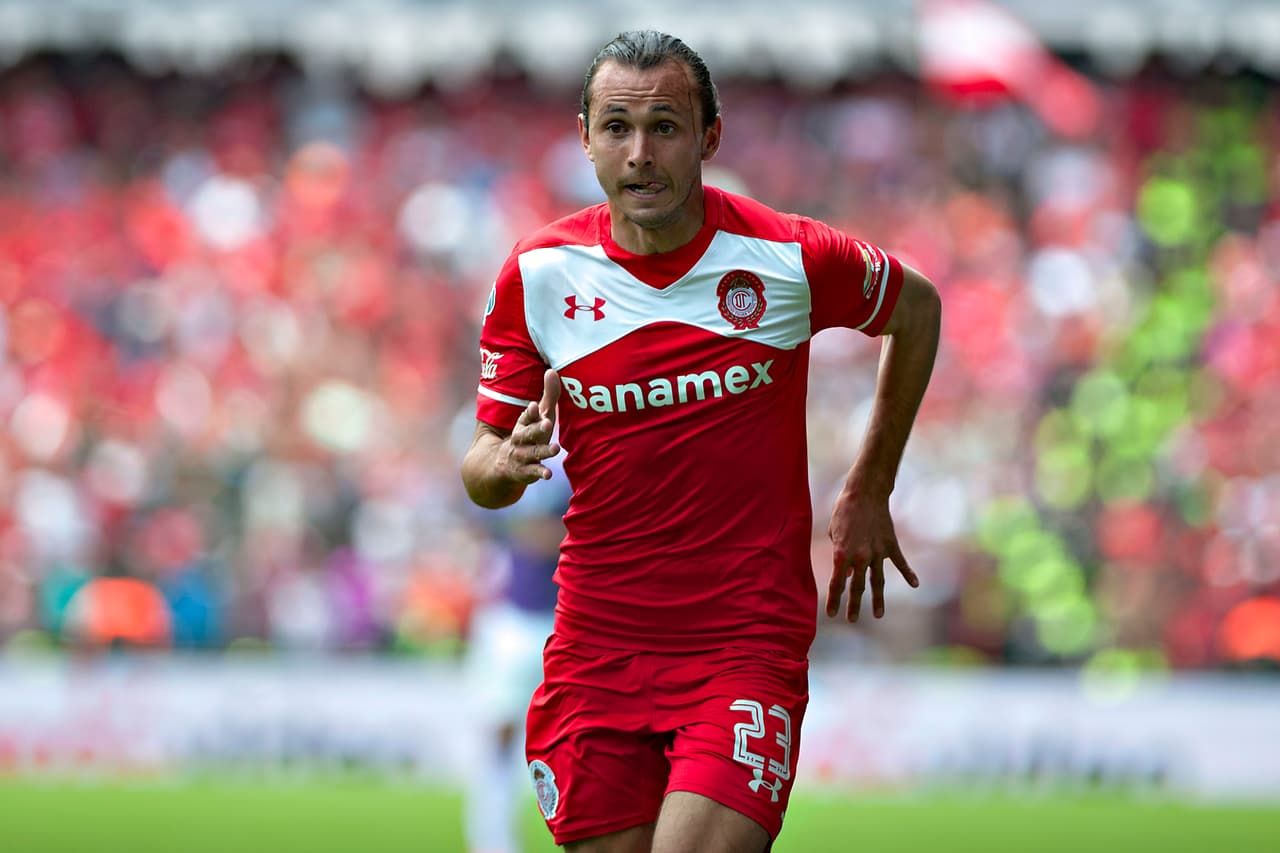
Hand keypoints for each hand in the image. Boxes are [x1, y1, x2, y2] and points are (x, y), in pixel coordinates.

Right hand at [499, 369, 561, 482]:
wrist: (501, 465)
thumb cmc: (528, 435)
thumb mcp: (538, 417)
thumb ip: (548, 395)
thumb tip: (552, 370)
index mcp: (522, 425)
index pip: (525, 417)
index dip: (531, 413)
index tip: (535, 406)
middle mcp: (520, 439)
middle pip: (527, 433)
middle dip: (536, 428)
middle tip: (547, 423)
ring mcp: (522, 456)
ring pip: (532, 452)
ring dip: (544, 450)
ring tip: (556, 448)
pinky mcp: (525, 471)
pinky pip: (532, 472)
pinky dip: (540, 473)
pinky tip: (548, 474)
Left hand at [824, 489, 918, 621]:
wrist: (865, 493)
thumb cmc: (843, 511)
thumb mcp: (834, 533)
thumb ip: (839, 555)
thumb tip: (846, 574)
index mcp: (841, 554)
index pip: (836, 584)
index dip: (834, 600)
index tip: (831, 614)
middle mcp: (860, 557)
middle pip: (856, 587)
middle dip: (853, 605)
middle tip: (851, 619)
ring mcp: (877, 552)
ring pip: (877, 581)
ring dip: (877, 599)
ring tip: (878, 615)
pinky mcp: (891, 545)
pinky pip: (900, 563)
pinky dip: (908, 574)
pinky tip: (915, 585)